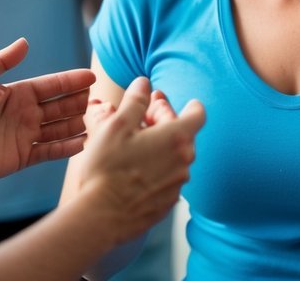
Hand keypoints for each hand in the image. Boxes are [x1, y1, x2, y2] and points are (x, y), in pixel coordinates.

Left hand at [0, 38, 94, 187]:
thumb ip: (2, 61)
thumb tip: (25, 42)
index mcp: (16, 94)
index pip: (51, 86)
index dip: (71, 81)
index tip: (91, 77)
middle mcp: (24, 114)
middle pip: (59, 106)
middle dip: (78, 102)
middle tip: (98, 100)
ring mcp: (24, 136)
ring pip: (58, 128)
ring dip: (76, 124)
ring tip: (95, 121)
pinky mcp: (22, 157)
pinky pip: (49, 151)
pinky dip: (66, 148)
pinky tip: (82, 142)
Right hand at [71, 78, 205, 243]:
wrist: (102, 216)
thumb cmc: (108, 168)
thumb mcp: (118, 125)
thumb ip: (135, 100)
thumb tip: (144, 83)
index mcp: (177, 138)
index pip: (197, 113)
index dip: (184, 104)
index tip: (170, 102)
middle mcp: (184, 161)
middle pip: (184, 134)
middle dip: (164, 123)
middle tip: (141, 120)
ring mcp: (177, 185)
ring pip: (174, 157)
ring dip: (159, 147)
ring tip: (133, 146)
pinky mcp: (167, 203)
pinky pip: (167, 178)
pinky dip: (156, 169)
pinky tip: (133, 171)